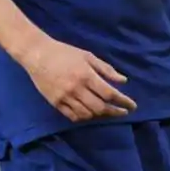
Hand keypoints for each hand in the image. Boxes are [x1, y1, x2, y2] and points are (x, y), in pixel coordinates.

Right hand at [20, 38, 137, 122]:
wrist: (37, 55)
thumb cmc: (64, 52)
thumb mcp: (87, 56)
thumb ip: (105, 69)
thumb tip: (123, 81)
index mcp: (86, 75)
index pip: (109, 94)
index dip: (123, 101)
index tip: (132, 106)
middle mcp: (76, 89)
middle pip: (100, 108)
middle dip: (114, 112)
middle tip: (122, 112)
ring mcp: (65, 97)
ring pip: (87, 114)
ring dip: (99, 115)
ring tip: (106, 111)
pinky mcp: (55, 103)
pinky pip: (73, 116)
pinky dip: (84, 117)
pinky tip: (89, 114)